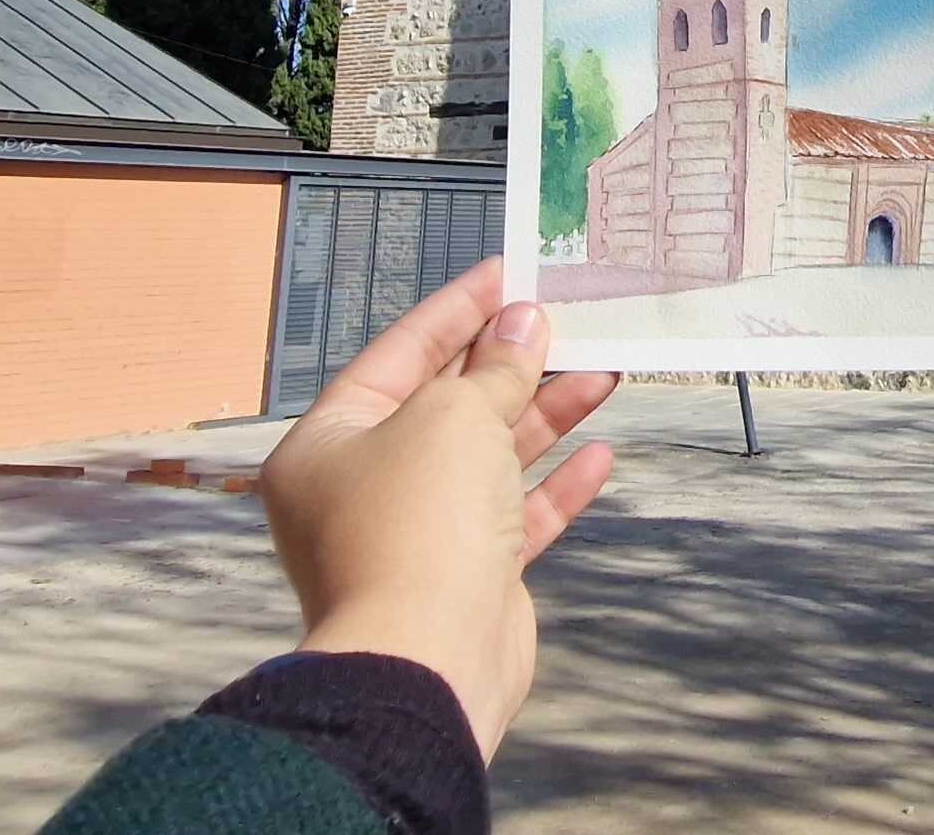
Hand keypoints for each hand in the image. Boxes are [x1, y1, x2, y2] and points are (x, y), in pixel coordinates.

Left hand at [259, 257, 615, 758]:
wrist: (426, 660)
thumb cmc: (417, 527)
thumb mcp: (456, 419)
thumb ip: (496, 369)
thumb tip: (524, 324)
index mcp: (331, 441)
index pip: (401, 353)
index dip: (458, 309)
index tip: (509, 272)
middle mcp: (365, 486)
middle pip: (447, 404)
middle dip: (510, 362)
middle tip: (566, 318)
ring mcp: (416, 533)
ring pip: (487, 457)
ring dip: (545, 415)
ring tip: (602, 371)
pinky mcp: (465, 575)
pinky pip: (514, 516)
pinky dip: (555, 484)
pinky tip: (599, 454)